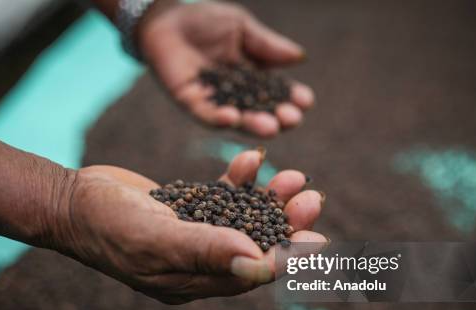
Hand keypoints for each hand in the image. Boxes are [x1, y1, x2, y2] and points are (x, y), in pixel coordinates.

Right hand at [56, 150, 326, 303]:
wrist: (70, 200)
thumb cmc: (105, 223)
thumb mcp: (154, 237)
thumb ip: (205, 250)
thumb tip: (259, 263)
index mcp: (191, 282)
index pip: (249, 275)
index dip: (286, 259)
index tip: (318, 242)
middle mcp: (196, 262)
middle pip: (254, 246)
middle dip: (286, 225)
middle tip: (313, 198)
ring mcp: (192, 235)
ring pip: (244, 220)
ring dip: (270, 200)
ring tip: (293, 177)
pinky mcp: (187, 210)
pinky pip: (222, 198)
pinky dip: (239, 181)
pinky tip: (251, 159)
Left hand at [138, 1, 314, 137]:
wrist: (169, 17)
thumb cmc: (206, 21)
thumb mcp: (242, 29)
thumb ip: (267, 45)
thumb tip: (299, 57)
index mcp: (254, 79)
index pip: (277, 93)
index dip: (292, 98)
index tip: (306, 101)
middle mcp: (237, 96)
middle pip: (261, 113)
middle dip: (278, 118)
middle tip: (292, 119)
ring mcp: (214, 102)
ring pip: (237, 120)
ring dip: (253, 125)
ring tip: (271, 127)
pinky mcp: (191, 102)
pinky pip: (206, 115)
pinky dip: (219, 119)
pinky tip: (233, 117)